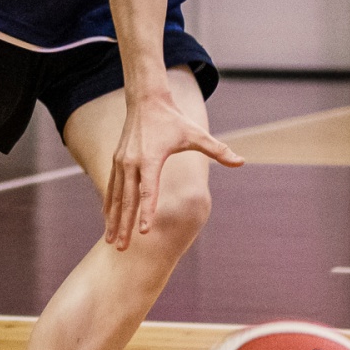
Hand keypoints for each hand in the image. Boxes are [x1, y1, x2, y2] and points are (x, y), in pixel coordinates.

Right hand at [102, 88, 242, 250]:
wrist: (146, 101)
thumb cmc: (173, 120)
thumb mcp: (196, 134)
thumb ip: (218, 150)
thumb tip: (241, 162)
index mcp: (150, 159)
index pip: (148, 191)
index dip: (147, 212)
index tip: (144, 233)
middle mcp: (131, 163)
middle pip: (127, 200)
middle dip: (125, 226)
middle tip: (123, 249)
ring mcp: (121, 162)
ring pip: (115, 197)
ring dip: (113, 220)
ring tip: (112, 242)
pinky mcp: (116, 161)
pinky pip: (111, 188)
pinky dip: (109, 206)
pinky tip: (108, 221)